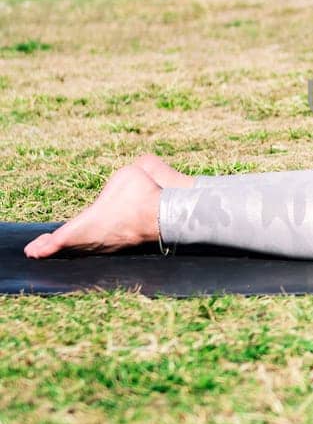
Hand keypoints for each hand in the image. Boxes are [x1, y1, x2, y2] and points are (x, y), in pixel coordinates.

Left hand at [24, 163, 161, 258]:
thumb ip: (119, 178)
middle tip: (36, 251)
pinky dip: (89, 247)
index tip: (33, 251)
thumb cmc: (144, 192)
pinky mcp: (126, 245)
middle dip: (53, 249)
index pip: (62, 237)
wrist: (168, 214)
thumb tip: (135, 171)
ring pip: (86, 248)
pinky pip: (102, 247)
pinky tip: (88, 245)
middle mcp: (97, 239)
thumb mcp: (127, 174)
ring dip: (72, 249)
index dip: (47, 246)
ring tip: (55, 248)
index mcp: (89, 223)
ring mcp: (112, 245)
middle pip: (70, 247)